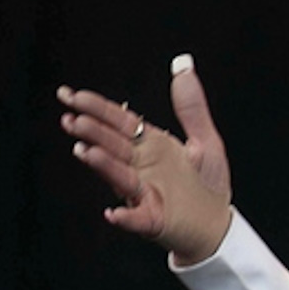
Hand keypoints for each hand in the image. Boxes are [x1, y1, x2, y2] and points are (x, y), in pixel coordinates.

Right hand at [58, 55, 233, 265]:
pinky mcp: (153, 220)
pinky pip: (136, 219)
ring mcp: (144, 193)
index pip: (119, 122)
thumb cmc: (207, 185)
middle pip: (113, 145)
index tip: (69, 95)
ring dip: (103, 165)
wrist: (218, 225)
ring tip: (86, 152)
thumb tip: (183, 64)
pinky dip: (125, 216)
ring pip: (119, 176)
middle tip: (72, 120)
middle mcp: (141, 166)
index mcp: (150, 145)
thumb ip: (191, 107)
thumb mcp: (205, 141)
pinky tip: (113, 213)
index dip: (95, 108)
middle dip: (94, 132)